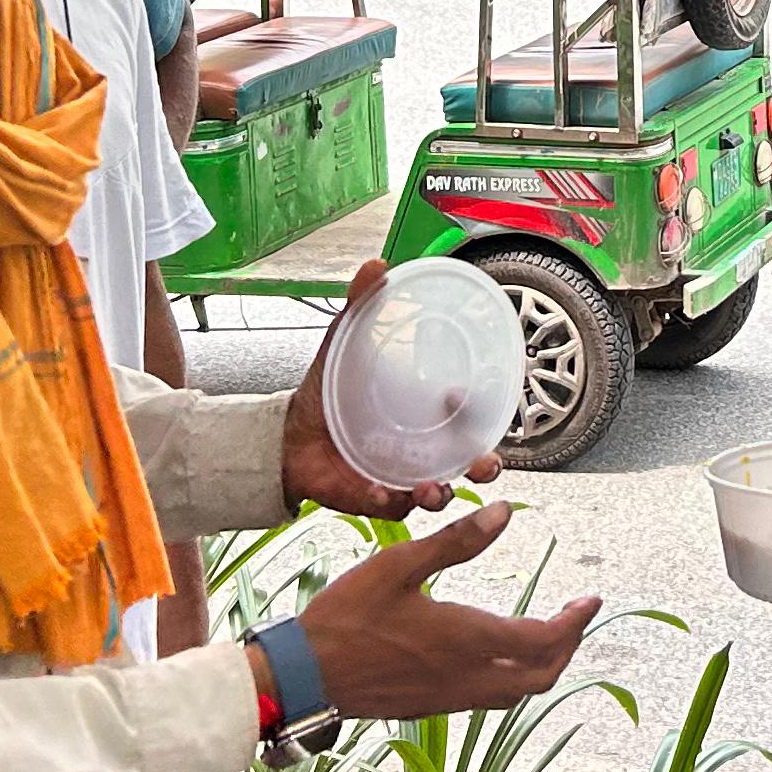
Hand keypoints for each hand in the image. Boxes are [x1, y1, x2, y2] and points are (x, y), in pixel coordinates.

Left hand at [283, 260, 504, 517]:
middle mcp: (422, 449)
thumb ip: (362, 307)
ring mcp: (402, 477)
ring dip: (442, 494)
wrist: (288, 434)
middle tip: (484, 463)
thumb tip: (376, 265)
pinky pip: (392, 507)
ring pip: (439, 494)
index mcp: (426, 415)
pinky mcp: (376, 498)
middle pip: (469, 463)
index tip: (472, 402)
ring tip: (433, 490)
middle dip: (484, 467)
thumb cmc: (328, 392)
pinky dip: (389, 501)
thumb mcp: (345, 345)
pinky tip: (381, 492)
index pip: (468, 418)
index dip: (482, 416)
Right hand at [289, 499, 599, 721]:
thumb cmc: (346, 617)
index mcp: (465, 639)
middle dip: (567, 647)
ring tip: (547, 633)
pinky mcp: (431, 705)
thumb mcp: (398, 566)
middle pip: (541, 676)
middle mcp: (466, 675)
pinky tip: (499, 652)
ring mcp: (449, 696)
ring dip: (541, 665)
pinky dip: (511, 676)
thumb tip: (504, 513)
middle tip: (575, 616)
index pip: (543, 640)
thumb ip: (455, 542)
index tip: (591, 600)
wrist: (304, 678)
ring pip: (516, 691)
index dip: (575, 622)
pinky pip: (488, 697)